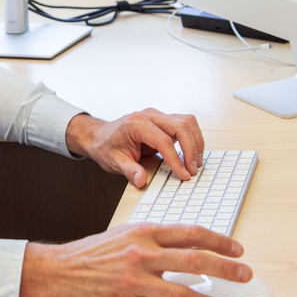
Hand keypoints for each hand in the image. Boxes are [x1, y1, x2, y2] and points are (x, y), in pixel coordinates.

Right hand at [19, 223, 250, 296]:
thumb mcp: (123, 234)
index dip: (219, 242)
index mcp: (143, 233)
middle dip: (226, 269)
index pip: (191, 234)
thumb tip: (186, 245)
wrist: (58, 273)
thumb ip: (154, 238)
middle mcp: (142, 255)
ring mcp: (136, 282)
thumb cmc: (91, 254)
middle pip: (195, 262)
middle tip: (244, 274)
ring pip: (184, 294)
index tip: (237, 249)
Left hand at [65, 109, 203, 187]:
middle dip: (191, 148)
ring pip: (187, 122)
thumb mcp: (114, 161)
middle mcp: (150, 116)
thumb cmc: (106, 146)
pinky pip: (185, 125)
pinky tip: (192, 155)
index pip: (163, 140)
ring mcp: (158, 116)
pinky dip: (192, 139)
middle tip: (192, 170)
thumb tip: (141, 180)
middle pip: (181, 125)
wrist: (100, 136)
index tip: (183, 174)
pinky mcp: (164, 121)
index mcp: (136, 123)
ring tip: (196, 163)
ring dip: (196, 142)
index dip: (176, 159)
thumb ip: (129, 170)